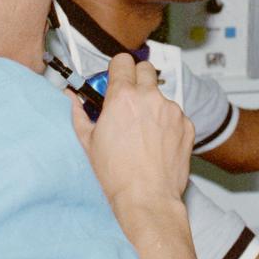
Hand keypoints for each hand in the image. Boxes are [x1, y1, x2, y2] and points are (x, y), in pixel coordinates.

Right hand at [71, 53, 193, 207]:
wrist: (147, 197)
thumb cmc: (117, 174)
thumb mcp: (88, 141)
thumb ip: (79, 112)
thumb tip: (72, 98)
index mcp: (123, 98)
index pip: (122, 61)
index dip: (117, 69)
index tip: (116, 78)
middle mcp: (150, 98)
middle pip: (145, 68)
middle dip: (137, 78)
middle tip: (129, 99)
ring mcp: (172, 110)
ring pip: (161, 95)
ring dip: (152, 104)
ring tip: (143, 131)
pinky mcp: (187, 125)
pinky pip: (176, 114)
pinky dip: (167, 123)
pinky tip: (157, 142)